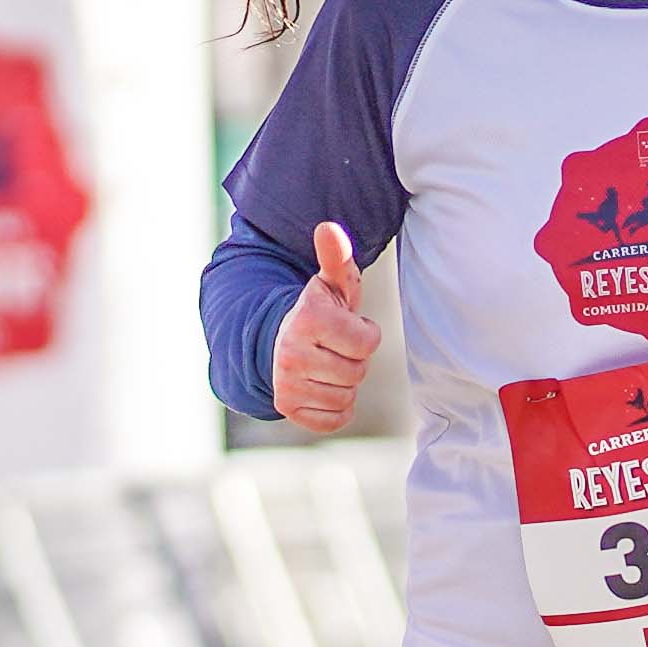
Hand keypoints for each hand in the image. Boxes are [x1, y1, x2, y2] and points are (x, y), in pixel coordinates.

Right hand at [272, 219, 378, 431]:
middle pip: (358, 372)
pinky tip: (322, 385)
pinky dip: (336, 406)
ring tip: (327, 363)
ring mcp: (286, 383)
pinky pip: (335, 419)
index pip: (368, 342)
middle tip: (335, 347)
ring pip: (347, 396)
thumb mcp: (330, 284)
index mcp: (307, 319)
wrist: (279, 342)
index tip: (347, 325)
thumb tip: (329, 228)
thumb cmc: (319, 311)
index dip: (365, 334)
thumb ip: (336, 258)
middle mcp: (291, 353)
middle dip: (354, 359)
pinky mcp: (288, 408)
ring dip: (345, 382)